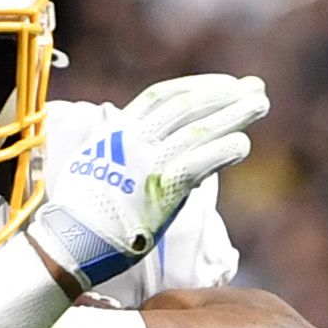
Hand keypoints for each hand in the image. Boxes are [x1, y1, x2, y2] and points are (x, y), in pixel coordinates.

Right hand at [27, 72, 265, 289]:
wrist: (67, 243)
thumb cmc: (79, 214)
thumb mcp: (92, 165)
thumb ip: (118, 150)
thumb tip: (138, 144)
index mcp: (116, 131)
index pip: (163, 95)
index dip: (197, 86)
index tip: (224, 84)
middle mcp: (133, 140)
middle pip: (187, 106)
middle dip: (225, 94)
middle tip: (255, 88)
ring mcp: (147, 164)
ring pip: (198, 129)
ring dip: (233, 114)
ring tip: (260, 104)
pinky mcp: (161, 191)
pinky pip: (199, 164)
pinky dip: (222, 150)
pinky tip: (243, 142)